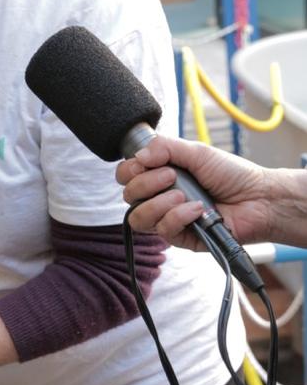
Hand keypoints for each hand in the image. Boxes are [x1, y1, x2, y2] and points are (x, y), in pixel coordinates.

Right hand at [116, 137, 272, 249]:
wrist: (259, 198)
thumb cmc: (231, 174)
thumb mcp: (197, 152)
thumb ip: (165, 148)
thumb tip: (138, 156)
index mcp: (158, 175)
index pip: (126, 176)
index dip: (129, 171)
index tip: (146, 164)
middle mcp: (159, 197)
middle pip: (128, 196)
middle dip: (146, 183)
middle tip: (172, 176)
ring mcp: (167, 218)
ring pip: (138, 218)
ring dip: (158, 203)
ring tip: (182, 195)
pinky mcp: (180, 237)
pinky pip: (163, 230)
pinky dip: (178, 216)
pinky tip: (197, 208)